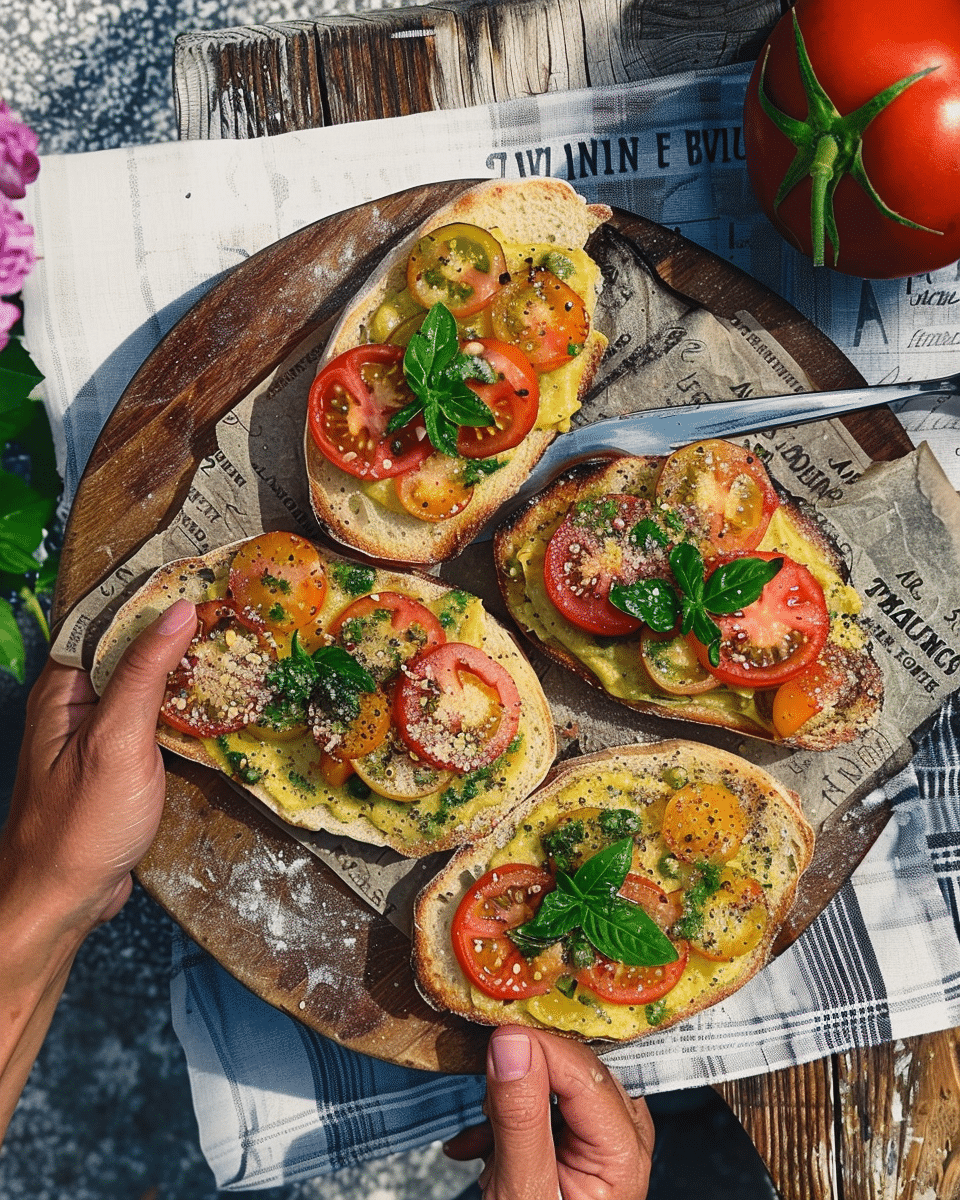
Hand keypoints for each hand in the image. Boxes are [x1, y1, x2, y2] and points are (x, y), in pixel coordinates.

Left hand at [0, 599, 195, 1140]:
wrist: (63, 899)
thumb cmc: (82, 821)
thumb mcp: (117, 738)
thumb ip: (145, 673)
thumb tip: (178, 610)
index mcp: (64, 685)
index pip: (111, 619)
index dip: (156, 595)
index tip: (208, 577)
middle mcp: (77, 701)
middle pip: (131, 648)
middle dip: (179, 629)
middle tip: (238, 612)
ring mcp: (99, 731)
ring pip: (147, 683)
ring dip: (187, 668)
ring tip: (240, 647)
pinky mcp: (120, 760)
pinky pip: (154, 717)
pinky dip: (185, 705)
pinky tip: (219, 702)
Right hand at [444, 1025, 653, 1199]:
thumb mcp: (522, 1192)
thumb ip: (520, 1116)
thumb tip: (513, 1043)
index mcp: (623, 1149)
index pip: (581, 1067)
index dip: (534, 1047)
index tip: (493, 1041)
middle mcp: (625, 1132)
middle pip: (572, 1066)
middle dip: (522, 1074)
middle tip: (485, 1101)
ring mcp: (605, 1132)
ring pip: (555, 1077)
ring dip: (510, 1098)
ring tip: (484, 1136)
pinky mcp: (582, 1135)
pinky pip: (546, 1099)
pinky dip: (508, 1115)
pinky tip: (481, 1143)